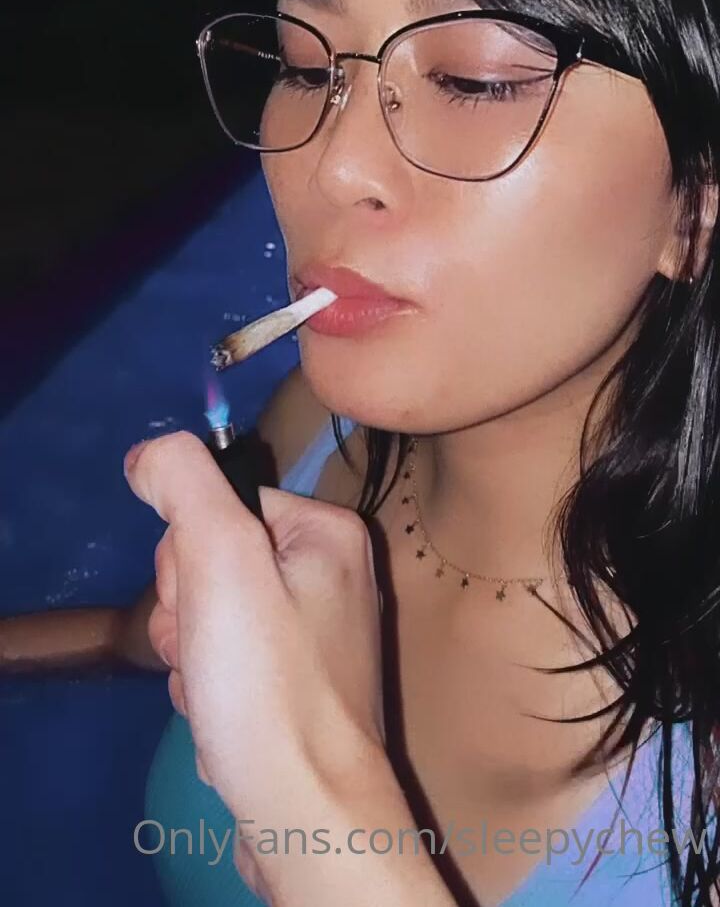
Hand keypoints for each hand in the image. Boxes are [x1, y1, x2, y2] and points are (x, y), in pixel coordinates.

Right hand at [123, 431, 385, 878]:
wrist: (307, 814)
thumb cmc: (267, 683)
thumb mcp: (218, 557)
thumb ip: (184, 485)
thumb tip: (153, 453)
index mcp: (329, 532)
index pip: (221, 504)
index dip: (190, 553)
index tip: (204, 601)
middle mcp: (333, 576)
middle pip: (212, 562)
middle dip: (188, 612)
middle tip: (206, 651)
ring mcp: (318, 637)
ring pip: (210, 619)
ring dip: (192, 659)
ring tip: (217, 694)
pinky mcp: (298, 691)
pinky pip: (227, 666)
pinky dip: (213, 693)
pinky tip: (226, 720)